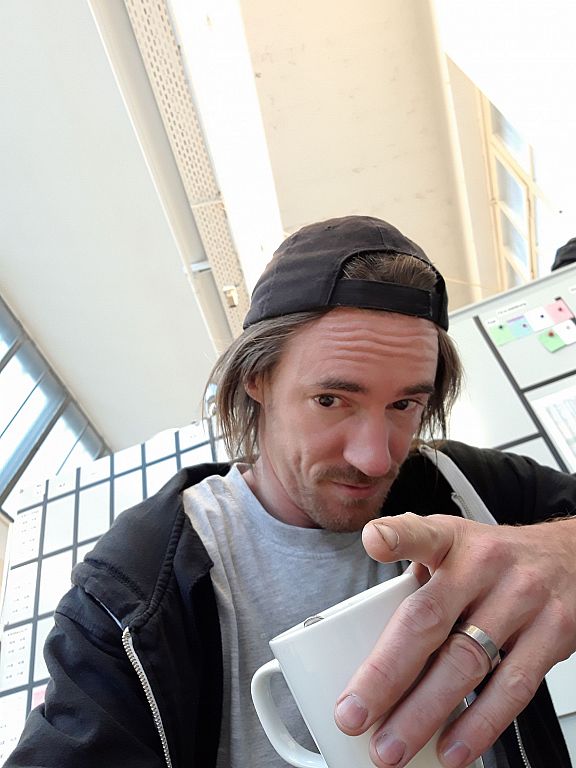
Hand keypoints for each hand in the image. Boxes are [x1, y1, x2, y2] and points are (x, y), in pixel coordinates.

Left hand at [334, 512, 575, 767]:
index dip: (395, 536)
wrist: (568, 557)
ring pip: (465, 663)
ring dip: (424, 713)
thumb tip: (368, 646)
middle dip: (386, 674)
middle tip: (353, 714)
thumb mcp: (453, 546)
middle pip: (429, 620)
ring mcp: (521, 598)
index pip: (421, 532)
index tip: (374, 542)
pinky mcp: (553, 633)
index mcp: (451, 539)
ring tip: (392, 745)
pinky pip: (512, 687)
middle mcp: (484, 564)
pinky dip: (478, 724)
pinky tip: (452, 747)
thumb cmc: (494, 559)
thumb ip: (415, 581)